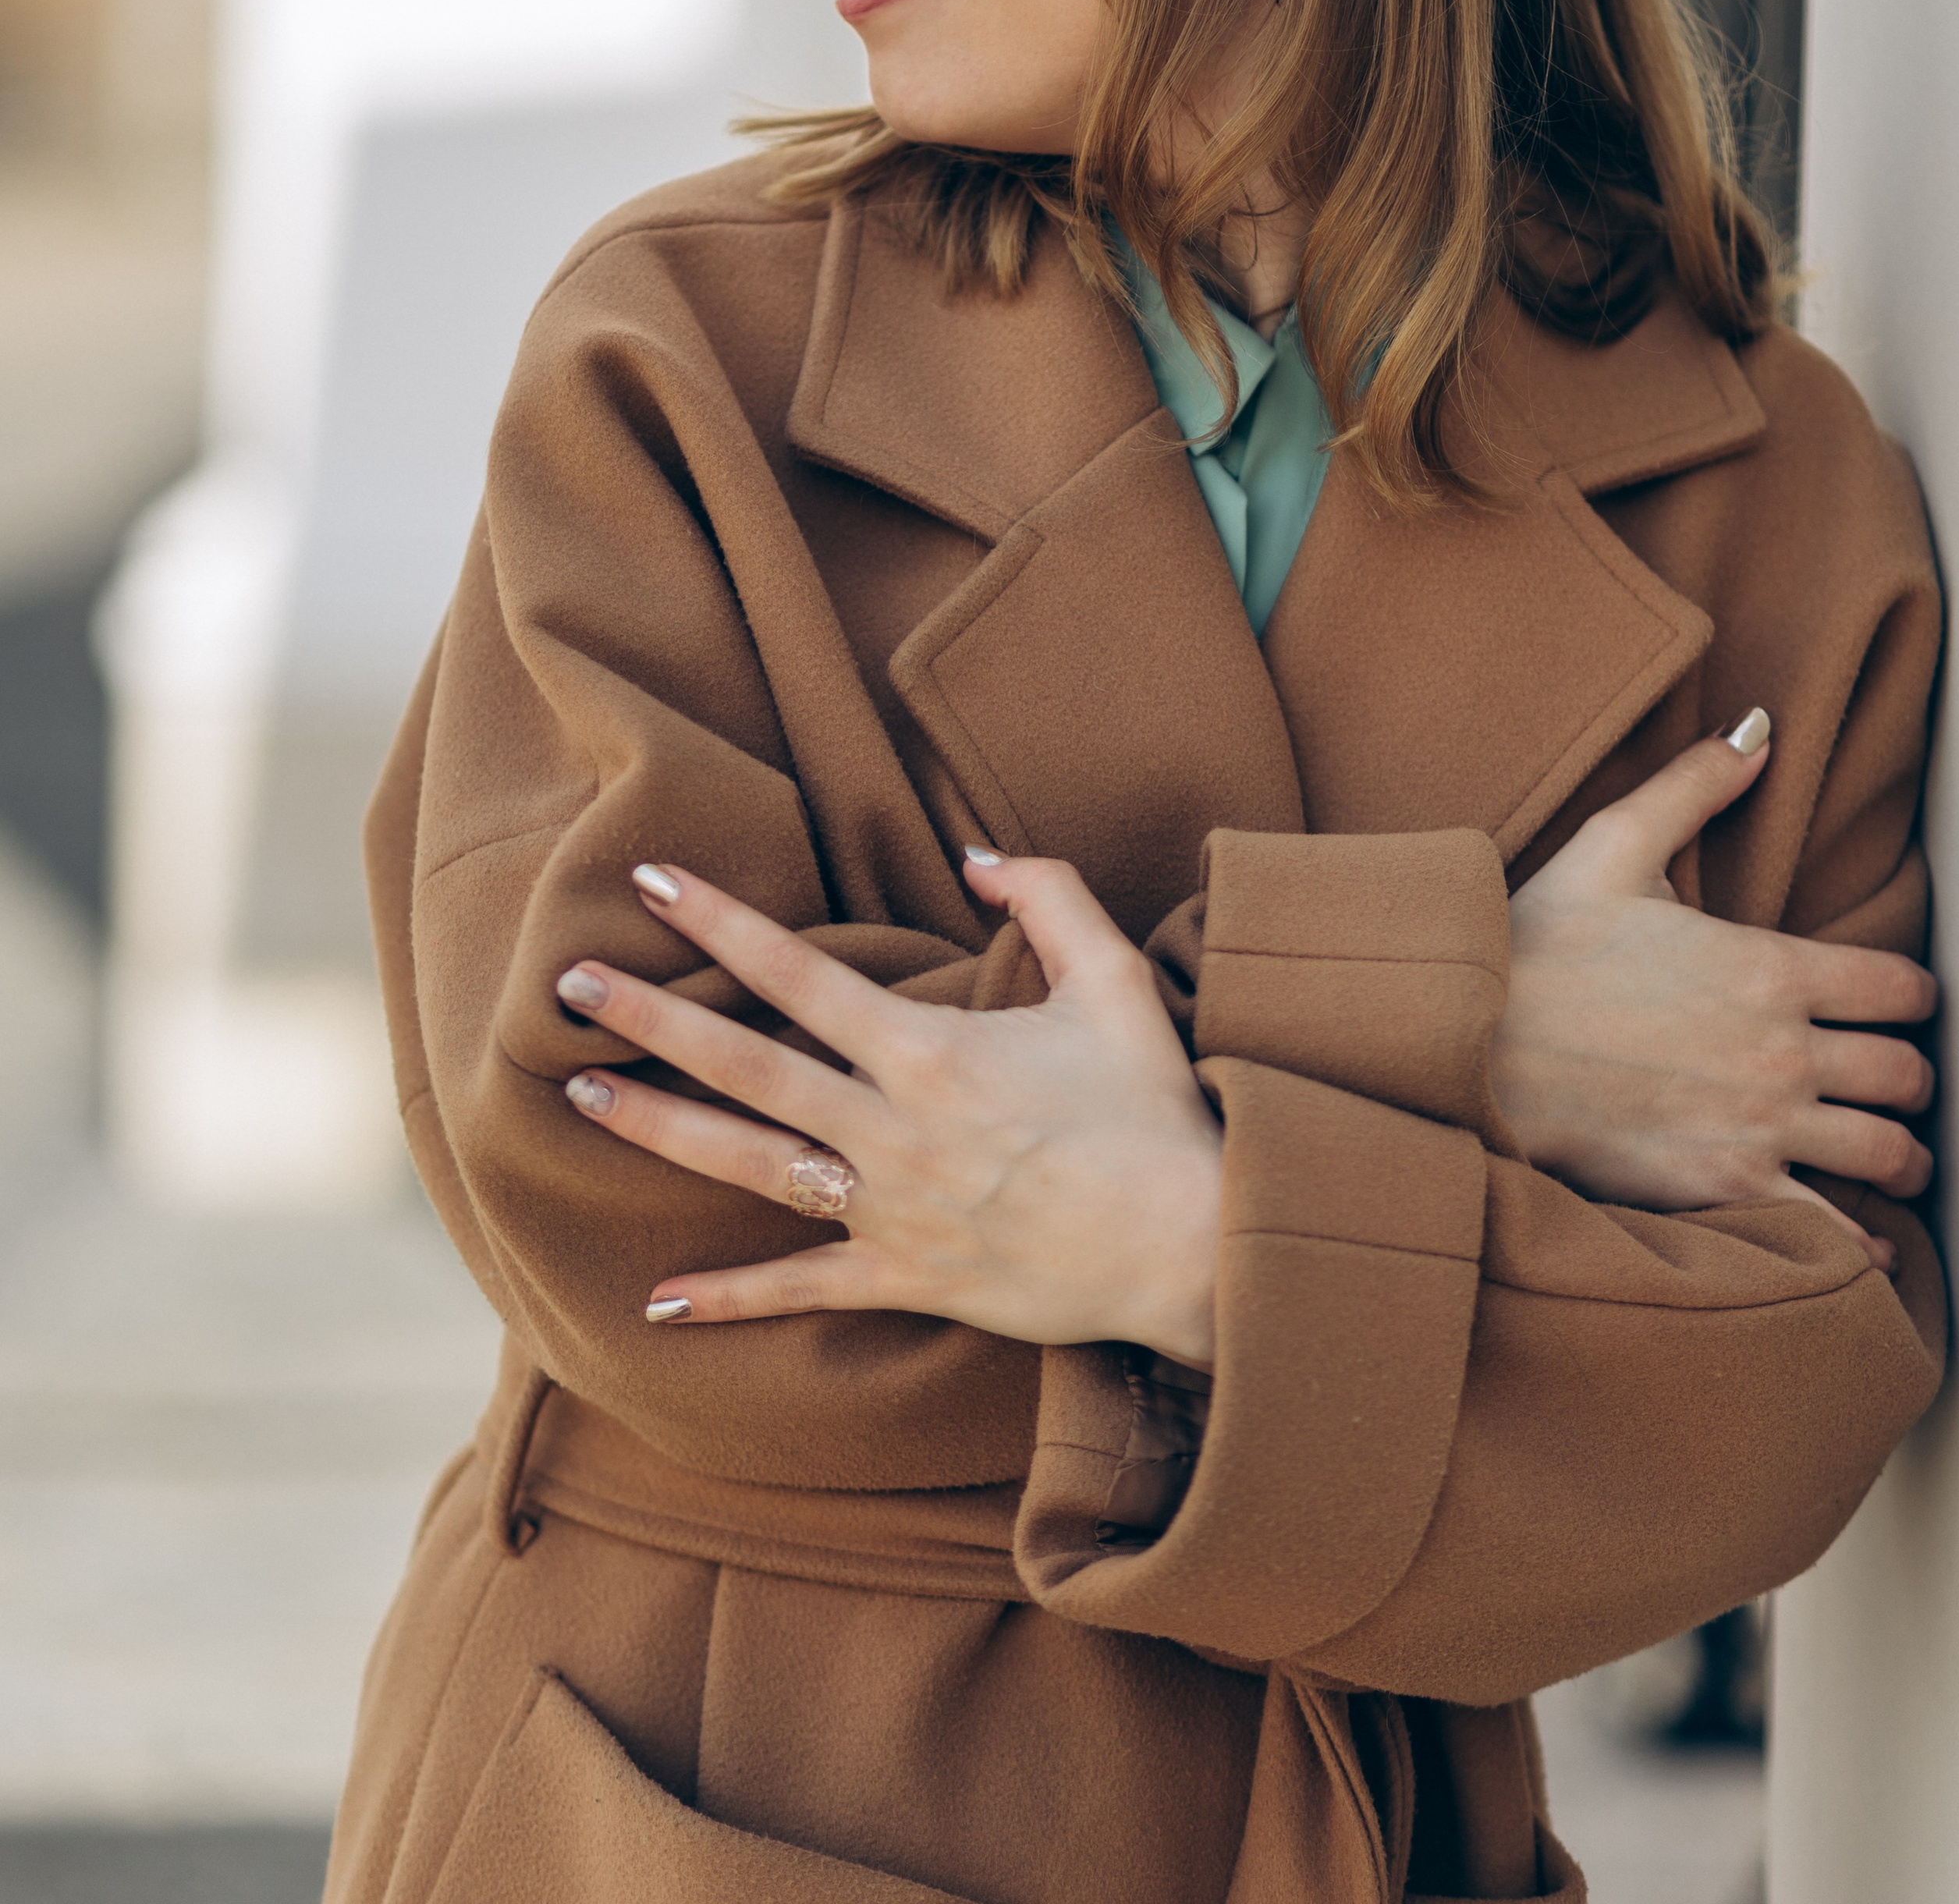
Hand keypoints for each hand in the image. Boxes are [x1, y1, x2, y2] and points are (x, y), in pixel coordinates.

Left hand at [556, 851, 1222, 1365]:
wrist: (1195, 1249)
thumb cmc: (1154, 1112)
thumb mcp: (1115, 982)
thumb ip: (1048, 897)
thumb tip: (974, 853)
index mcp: (932, 1051)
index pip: (799, 974)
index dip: (720, 924)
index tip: (649, 883)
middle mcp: (894, 1130)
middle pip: (746, 1064)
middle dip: (651, 1020)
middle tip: (568, 987)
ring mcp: (892, 1212)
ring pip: (749, 1166)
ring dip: (659, 1129)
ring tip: (583, 1097)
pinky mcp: (906, 1282)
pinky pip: (801, 1290)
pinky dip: (727, 1300)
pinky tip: (654, 1300)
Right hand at [1492, 713, 1936, 1262]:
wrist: (1470, 1043)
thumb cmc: (1537, 945)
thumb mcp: (1613, 844)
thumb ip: (1696, 785)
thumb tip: (1759, 729)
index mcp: (1768, 965)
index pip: (1899, 988)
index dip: (1911, 996)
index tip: (1897, 1004)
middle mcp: (1780, 1050)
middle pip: (1905, 1074)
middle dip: (1908, 1076)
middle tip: (1890, 1079)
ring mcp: (1758, 1124)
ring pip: (1886, 1152)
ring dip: (1898, 1153)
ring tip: (1888, 1152)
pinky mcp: (1723, 1186)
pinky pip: (1830, 1230)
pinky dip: (1857, 1240)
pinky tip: (1853, 1234)